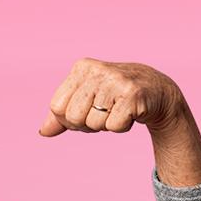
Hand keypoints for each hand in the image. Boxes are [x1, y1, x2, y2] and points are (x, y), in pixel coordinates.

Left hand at [39, 58, 185, 136]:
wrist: (157, 91)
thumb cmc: (114, 96)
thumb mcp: (85, 100)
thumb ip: (61, 116)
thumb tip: (43, 132)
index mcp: (81, 68)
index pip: (57, 107)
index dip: (70, 118)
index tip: (88, 110)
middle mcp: (97, 70)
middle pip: (73, 118)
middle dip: (87, 124)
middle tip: (105, 112)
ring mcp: (115, 81)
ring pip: (94, 124)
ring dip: (106, 125)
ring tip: (119, 110)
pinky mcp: (132, 95)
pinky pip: (114, 127)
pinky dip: (122, 127)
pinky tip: (131, 113)